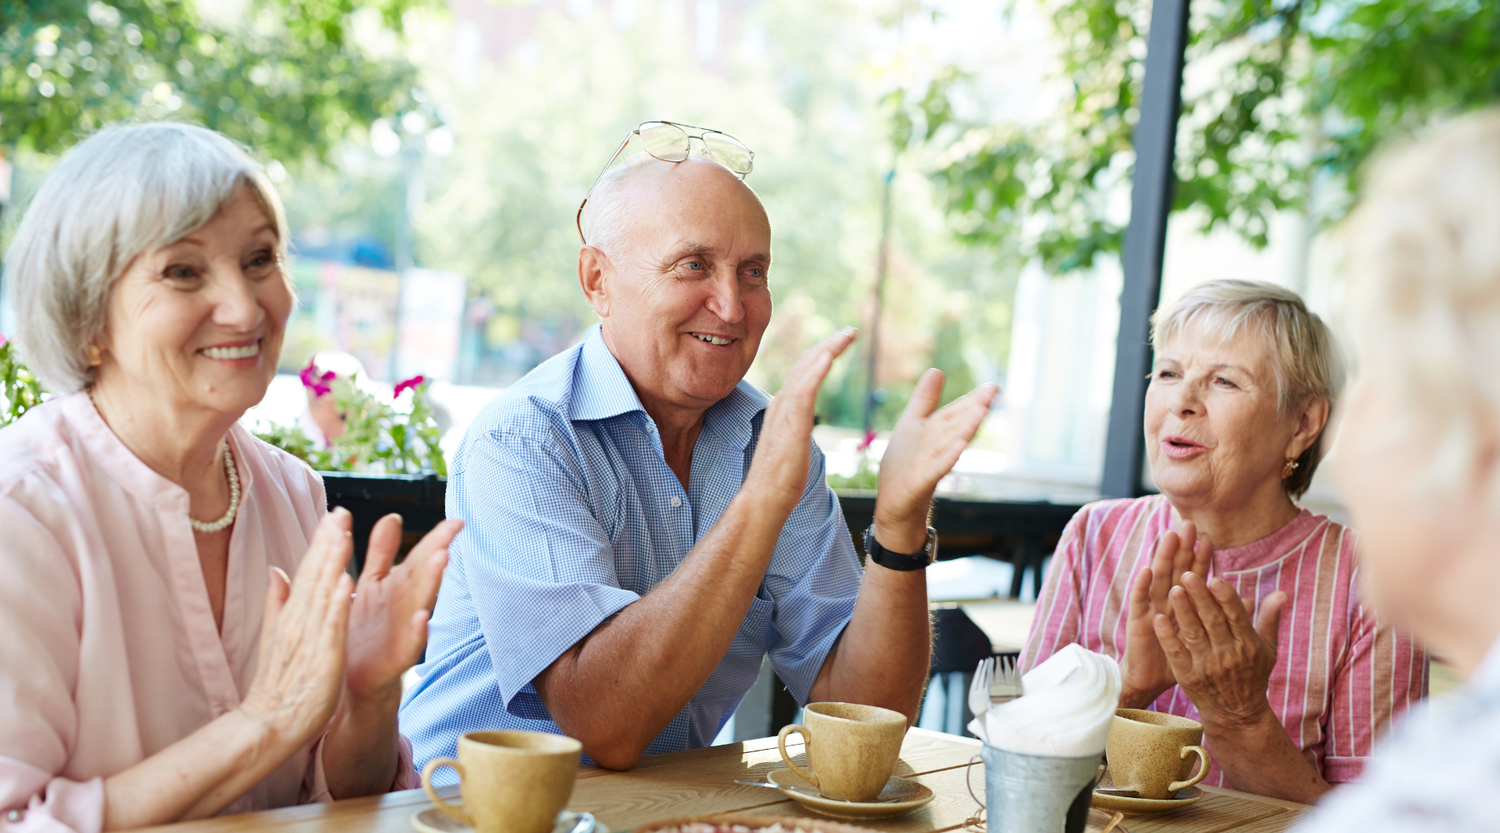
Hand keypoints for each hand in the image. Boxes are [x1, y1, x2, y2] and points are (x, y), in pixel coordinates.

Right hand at [239, 509, 355, 746]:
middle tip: (341, 510)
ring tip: (344, 533)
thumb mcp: (277, 635)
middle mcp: (299, 621)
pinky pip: (330, 628)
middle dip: (328, 541)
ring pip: (322, 594)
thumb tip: (275, 569)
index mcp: (293, 615)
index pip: (309, 571)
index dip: (322, 542)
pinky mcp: (321, 659)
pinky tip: (346, 584)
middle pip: (314, 575)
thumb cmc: (279, 683)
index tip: (336, 513)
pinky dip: (337, 605)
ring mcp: (309, 639)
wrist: (267, 725)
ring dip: (333, 563)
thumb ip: (277, 601)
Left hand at [345, 514, 462, 703]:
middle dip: (437, 554)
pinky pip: (409, 645)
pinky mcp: (394, 659)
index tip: (457, 521)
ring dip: (433, 583)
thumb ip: (382, 552)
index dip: (437, 538)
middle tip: (451, 533)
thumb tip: (392, 517)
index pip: (421, 556)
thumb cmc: (362, 632)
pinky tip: (422, 618)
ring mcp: (403, 631)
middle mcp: (405, 606)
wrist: (349, 681)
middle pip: (425, 576)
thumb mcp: (371, 585)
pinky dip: (417, 632)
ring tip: (442, 560)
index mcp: (398, 586)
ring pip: (421, 603)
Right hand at [745, 328, 857, 517]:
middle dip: (829, 344)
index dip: (821, 354)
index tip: (840, 343)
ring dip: (828, 349)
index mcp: (783, 408)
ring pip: (806, 371)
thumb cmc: (779, 480)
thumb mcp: (792, 444)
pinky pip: (804, 391)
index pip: (803, 372)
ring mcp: (784, 413)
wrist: (764, 500)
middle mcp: (781, 404)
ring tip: (848, 335)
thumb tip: (802, 426)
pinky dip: (816, 370)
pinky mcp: (790, 426)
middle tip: (851, 331)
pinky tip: (829, 356)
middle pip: (805, 363)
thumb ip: (796, 428)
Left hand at [872, 370, 998, 551]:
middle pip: (957, 426)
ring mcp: (930, 466)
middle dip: (974, 409)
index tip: (993, 387)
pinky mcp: (919, 482)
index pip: (956, 413)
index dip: (972, 400)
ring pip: (950, 444)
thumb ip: (924, 400)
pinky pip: (935, 469)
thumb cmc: (904, 466)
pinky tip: (959, 447)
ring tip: (980, 412)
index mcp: (936, 433)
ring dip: (965, 429)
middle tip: (994, 392)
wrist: (894, 506)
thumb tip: (936, 369)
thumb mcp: (912, 425)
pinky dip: (947, 458)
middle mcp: (938, 449)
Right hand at [1119, 523, 1211, 706]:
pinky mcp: (1138, 622)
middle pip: (1176, 571)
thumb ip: (1225, 616)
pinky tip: (1147, 570)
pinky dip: (1142, 586)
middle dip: (1182, 549)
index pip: (1195, 577)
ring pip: (1158, 579)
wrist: (1153, 680)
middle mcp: (1167, 602)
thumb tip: (1248, 598)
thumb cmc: (1182, 658)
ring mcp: (1151, 610)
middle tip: (1188, 526)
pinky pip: (1140, 602)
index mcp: (1184, 604)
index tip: (1209, 540)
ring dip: (1163, 558)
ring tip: (1169, 537)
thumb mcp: (1207, 637)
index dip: (1201, 560)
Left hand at [1154, 572, 1285, 728]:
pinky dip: (1167, 637)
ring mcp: (1207, 666)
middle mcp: (1228, 654)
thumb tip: (1281, 593)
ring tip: (1173, 589)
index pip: (1236, 616)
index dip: (1225, 597)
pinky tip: (1158, 619)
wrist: (1237, 713)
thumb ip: (1269, 619)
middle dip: (1200, 597)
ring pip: (1193, 633)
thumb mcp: (1267, 649)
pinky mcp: (1188, 676)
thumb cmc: (1253, 674)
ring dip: (1183, 611)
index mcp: (1247, 644)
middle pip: (1212, 621)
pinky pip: (1176, 653)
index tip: (1215, 578)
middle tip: (1187, 575)